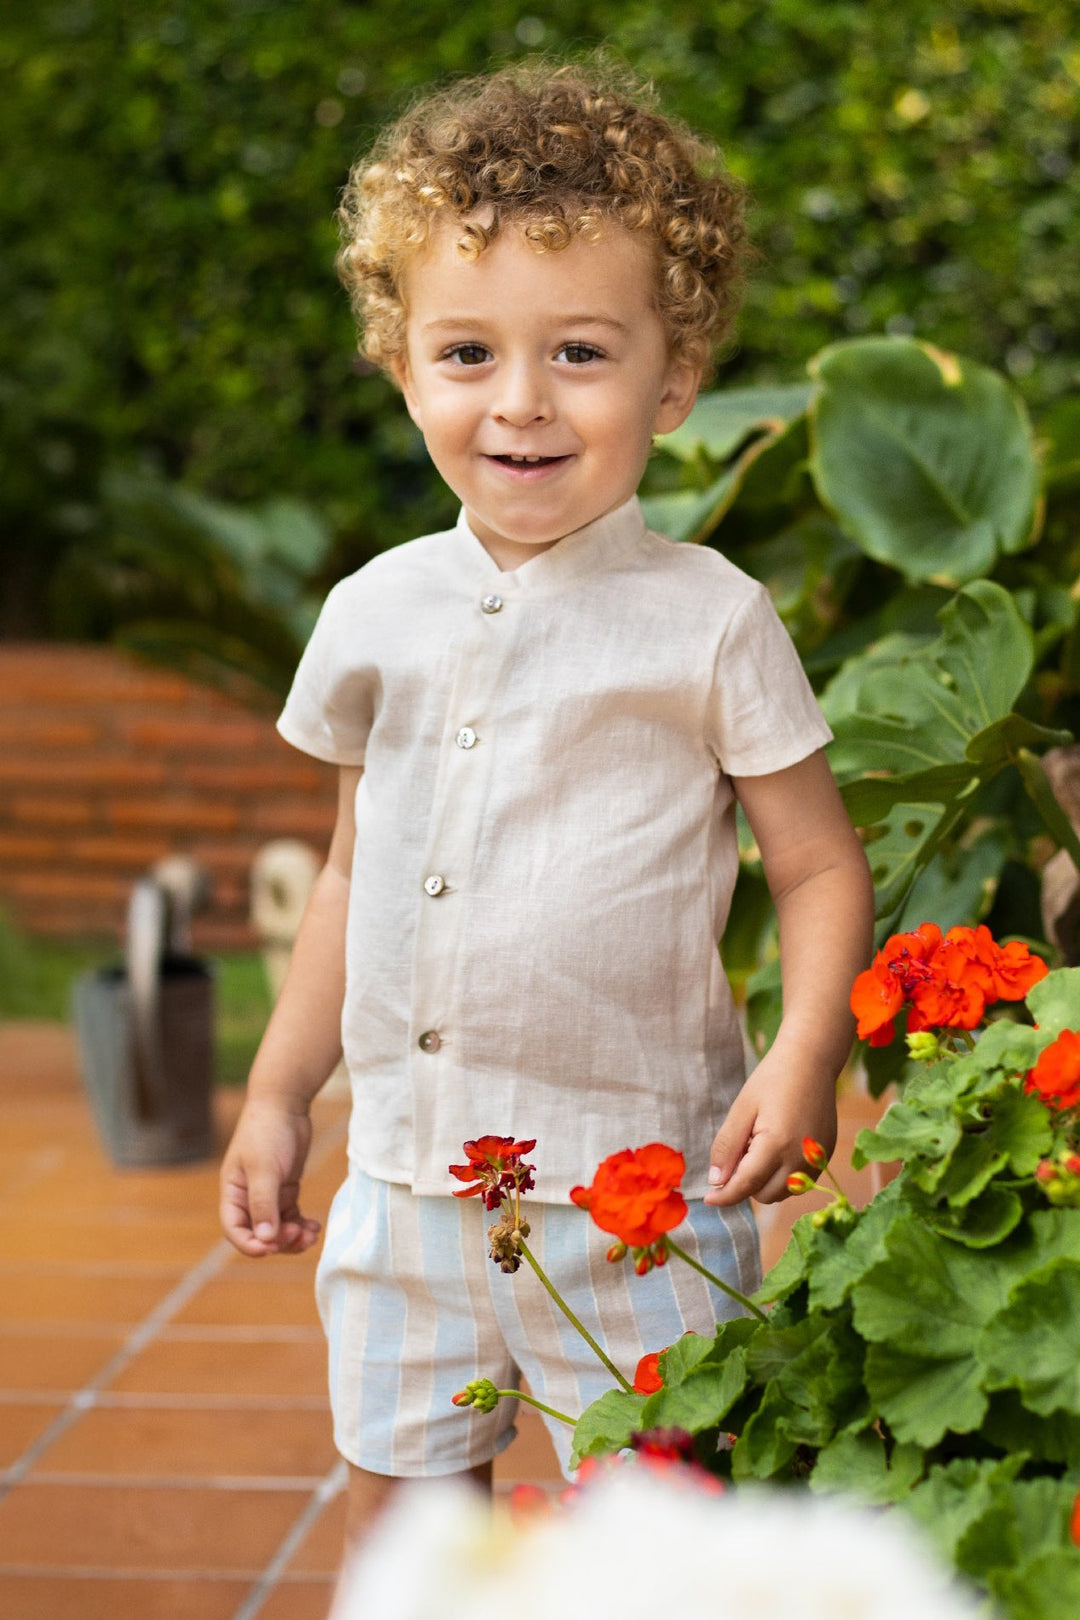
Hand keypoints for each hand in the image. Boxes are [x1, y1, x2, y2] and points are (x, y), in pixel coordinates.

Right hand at [219, 1097, 321, 1256]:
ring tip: (311, 1234)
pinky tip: (315, 1226)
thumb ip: (264, 1203)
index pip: (235, 1230)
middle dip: (279, 1241)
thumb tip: (264, 1239)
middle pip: (259, 1234)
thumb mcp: (264, 1168)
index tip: (272, 1248)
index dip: (251, 1245)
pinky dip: (301, 1225)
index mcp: (233, 1193)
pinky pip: (291, 1217)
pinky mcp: (285, 1189)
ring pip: (278, 1229)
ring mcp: (268, 1194)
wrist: (285, 1104)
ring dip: (293, 1237)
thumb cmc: (267, 1132)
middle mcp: (248, 1197)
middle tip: (300, 1235)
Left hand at [703, 1047, 837, 1206]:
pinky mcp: (826, 1155)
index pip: (746, 1185)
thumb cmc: (771, 1080)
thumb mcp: (741, 1110)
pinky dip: (783, 1175)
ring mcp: (817, 1159)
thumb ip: (727, 1147)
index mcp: (777, 1146)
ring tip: (760, 1145)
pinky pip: (800, 1181)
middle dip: (746, 1184)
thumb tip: (716, 1181)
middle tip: (741, 1149)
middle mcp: (801, 1159)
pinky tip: (777, 1146)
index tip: (708, 1199)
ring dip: (765, 1182)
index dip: (725, 1196)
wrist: (811, 1061)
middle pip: (765, 1195)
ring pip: (783, 1192)